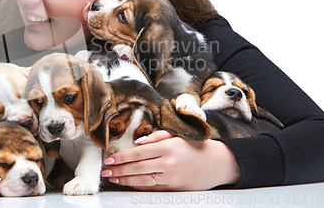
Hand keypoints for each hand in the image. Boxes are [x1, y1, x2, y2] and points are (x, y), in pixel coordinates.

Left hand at [100, 130, 240, 190]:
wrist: (217, 164)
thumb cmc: (195, 147)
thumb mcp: (177, 135)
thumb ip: (156, 137)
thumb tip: (138, 142)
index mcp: (167, 147)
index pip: (138, 153)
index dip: (122, 157)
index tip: (110, 160)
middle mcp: (168, 163)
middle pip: (137, 168)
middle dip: (119, 170)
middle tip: (106, 172)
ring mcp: (171, 177)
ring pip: (142, 180)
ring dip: (125, 180)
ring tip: (114, 178)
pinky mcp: (174, 188)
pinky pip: (152, 188)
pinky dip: (138, 186)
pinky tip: (129, 184)